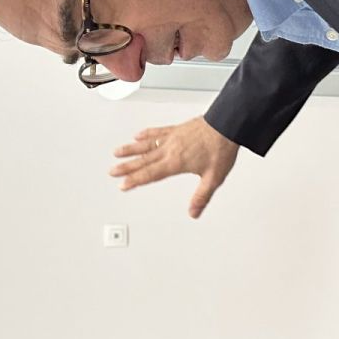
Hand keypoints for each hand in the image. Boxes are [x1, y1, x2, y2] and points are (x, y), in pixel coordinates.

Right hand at [110, 116, 239, 218]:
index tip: (123, 185)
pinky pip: (157, 131)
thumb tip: (194, 213)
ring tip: (117, 153)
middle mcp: (170, 149)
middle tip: (112, 171)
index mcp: (176, 162)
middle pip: (143, 160)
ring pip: (146, 144)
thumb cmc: (221, 149)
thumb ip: (201, 197)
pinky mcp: (176, 129)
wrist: (227, 125)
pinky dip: (146, 134)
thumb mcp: (213, 178)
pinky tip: (138, 135)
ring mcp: (172, 138)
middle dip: (126, 167)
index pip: (150, 174)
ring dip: (130, 149)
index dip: (135, 180)